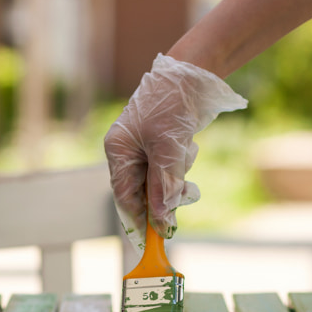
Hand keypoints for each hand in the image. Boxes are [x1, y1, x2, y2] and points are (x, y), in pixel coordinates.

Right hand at [104, 54, 246, 252]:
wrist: (192, 75)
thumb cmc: (171, 106)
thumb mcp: (166, 149)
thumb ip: (163, 187)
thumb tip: (161, 222)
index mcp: (118, 151)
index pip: (124, 195)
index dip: (138, 218)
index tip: (154, 237)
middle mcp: (128, 152)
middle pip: (144, 190)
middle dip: (165, 193)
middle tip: (185, 194)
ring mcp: (145, 149)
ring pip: (161, 181)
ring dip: (177, 175)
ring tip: (186, 152)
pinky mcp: (162, 146)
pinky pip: (172, 168)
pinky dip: (182, 162)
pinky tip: (187, 143)